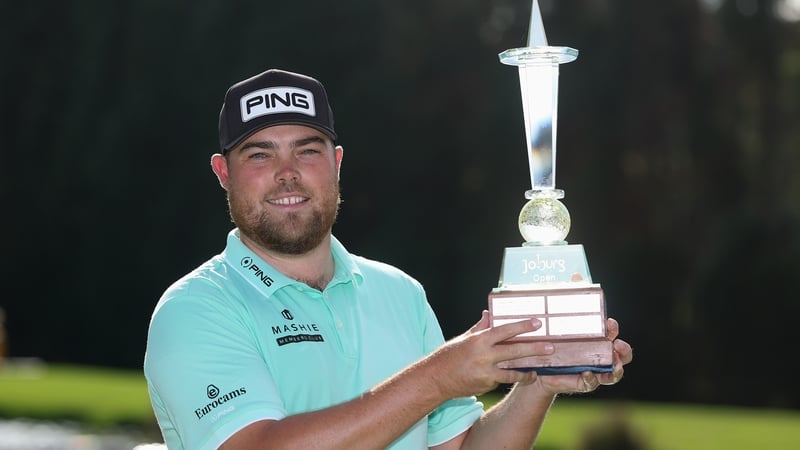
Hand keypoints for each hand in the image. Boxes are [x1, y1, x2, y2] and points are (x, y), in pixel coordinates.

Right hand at [427, 311, 554, 398]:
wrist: (435, 380)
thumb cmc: (448, 356)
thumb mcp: (464, 339)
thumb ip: (480, 328)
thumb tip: (489, 314)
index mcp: (479, 341)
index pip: (505, 330)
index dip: (522, 326)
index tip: (538, 323)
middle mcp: (484, 357)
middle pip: (514, 352)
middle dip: (534, 350)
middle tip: (551, 348)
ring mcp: (485, 374)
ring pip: (512, 373)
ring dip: (526, 372)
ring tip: (536, 371)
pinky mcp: (486, 386)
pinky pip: (500, 380)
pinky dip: (505, 378)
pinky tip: (508, 377)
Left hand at [531, 317, 632, 394]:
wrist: (539, 370)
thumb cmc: (551, 348)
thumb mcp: (557, 333)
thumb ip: (563, 319)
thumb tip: (563, 293)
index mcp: (597, 343)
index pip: (612, 335)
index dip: (613, 329)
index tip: (609, 322)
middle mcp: (600, 358)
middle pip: (622, 356)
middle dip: (624, 350)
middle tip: (618, 344)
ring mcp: (595, 372)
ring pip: (613, 374)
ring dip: (617, 369)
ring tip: (615, 365)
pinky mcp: (583, 383)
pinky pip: (591, 383)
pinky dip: (592, 378)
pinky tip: (587, 373)